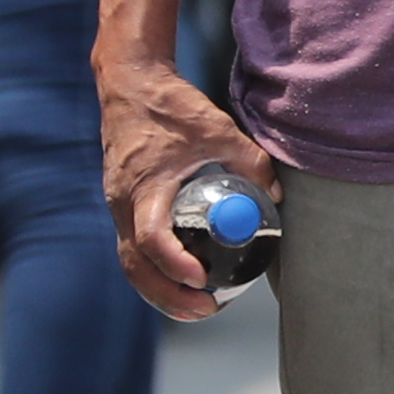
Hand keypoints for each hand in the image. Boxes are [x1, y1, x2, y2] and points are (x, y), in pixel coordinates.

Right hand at [100, 55, 275, 321]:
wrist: (130, 84)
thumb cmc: (171, 105)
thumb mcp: (217, 128)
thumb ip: (249, 161)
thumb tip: (276, 195)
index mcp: (143, 185)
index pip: (151, 237)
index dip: (175, 264)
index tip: (202, 279)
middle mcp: (123, 203)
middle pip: (137, 266)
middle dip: (169, 295)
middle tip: (208, 309)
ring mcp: (118, 207)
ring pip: (132, 264)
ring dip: (160, 292)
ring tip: (198, 308)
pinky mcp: (123, 206)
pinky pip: (133, 250)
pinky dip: (154, 274)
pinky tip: (181, 284)